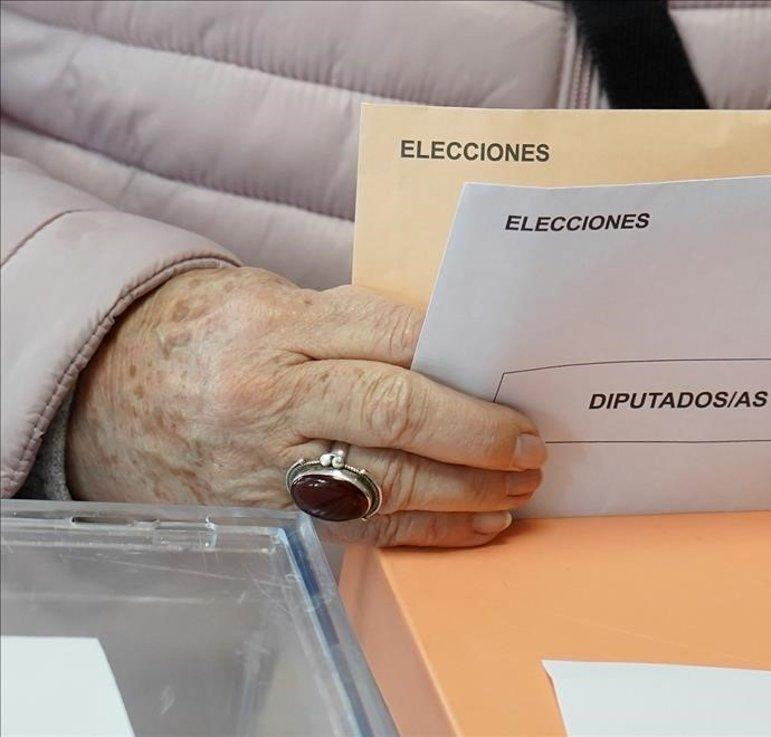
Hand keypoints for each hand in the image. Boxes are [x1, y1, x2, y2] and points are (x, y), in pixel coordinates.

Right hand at [68, 267, 545, 546]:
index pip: (391, 331)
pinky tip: (476, 523)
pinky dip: (430, 528)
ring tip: (519, 487)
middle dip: (478, 430)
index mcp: (277, 325)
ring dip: (469, 490)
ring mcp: (265, 464)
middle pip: (397, 408)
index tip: (511, 368)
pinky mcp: (267, 516)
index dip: (460, 354)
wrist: (100, 393)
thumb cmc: (202, 336)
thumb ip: (351, 322)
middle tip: (531, 442)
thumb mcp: (267, 301)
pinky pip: (363, 528)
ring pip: (388, 481)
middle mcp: (270, 395)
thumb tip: (450, 347)